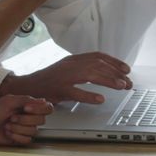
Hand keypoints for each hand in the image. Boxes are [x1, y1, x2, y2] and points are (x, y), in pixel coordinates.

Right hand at [0, 53, 131, 104]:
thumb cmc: (48, 80)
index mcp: (73, 60)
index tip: (126, 69)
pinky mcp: (59, 89)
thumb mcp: (67, 69)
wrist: (27, 86)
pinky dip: (89, 95)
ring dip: (108, 81)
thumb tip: (104, 72)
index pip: (98, 56)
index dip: (114, 62)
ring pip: (91, 75)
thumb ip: (82, 68)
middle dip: (116, 73)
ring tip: (121, 87)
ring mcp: (64, 76)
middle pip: (98, 65)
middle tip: (129, 83)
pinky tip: (100, 99)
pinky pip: (76, 92)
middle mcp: (70, 65)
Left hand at [0, 95, 53, 145]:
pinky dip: (16, 136)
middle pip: (41, 120)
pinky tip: (7, 133)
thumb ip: (26, 99)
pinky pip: (27, 140)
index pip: (46, 108)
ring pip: (33, 131)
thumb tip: (43, 100)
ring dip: (18, 128)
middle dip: (25, 120)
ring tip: (6, 126)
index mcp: (28, 106)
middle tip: (11, 118)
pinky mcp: (20, 139)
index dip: (39, 109)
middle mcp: (29, 117)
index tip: (26, 108)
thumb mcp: (8, 101)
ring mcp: (25, 129)